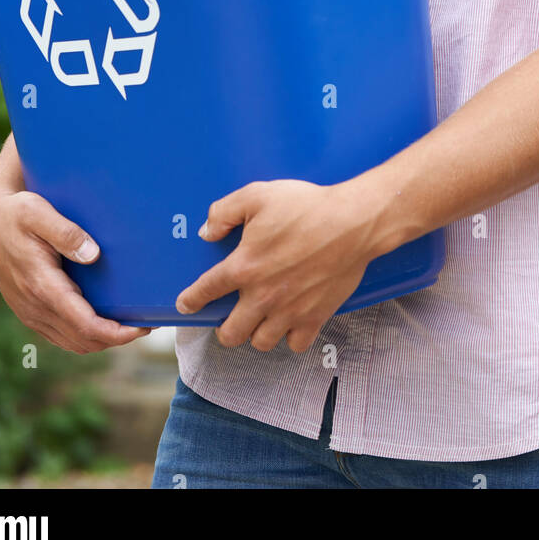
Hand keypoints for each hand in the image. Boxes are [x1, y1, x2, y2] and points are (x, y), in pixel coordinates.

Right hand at [0, 183, 150, 353]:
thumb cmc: (14, 214)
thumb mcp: (37, 212)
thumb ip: (66, 233)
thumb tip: (94, 255)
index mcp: (41, 286)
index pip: (85, 325)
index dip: (116, 332)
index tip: (142, 326)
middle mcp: (35, 307)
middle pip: (83, 340)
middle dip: (117, 338)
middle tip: (146, 322)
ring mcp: (31, 313)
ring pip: (73, 342)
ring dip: (102, 340)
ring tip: (130, 324)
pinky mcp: (30, 312)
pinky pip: (62, 336)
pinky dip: (85, 336)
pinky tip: (104, 322)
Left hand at [175, 179, 380, 352]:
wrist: (352, 222)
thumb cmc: (306, 206)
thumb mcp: (257, 195)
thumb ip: (224, 212)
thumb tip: (207, 232)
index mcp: (244, 266)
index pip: (206, 291)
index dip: (192, 300)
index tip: (186, 305)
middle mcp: (263, 295)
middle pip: (230, 333)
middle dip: (224, 329)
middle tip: (228, 319)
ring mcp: (289, 311)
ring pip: (261, 342)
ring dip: (255, 334)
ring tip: (259, 321)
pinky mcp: (315, 317)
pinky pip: (295, 344)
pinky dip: (290, 338)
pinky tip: (290, 324)